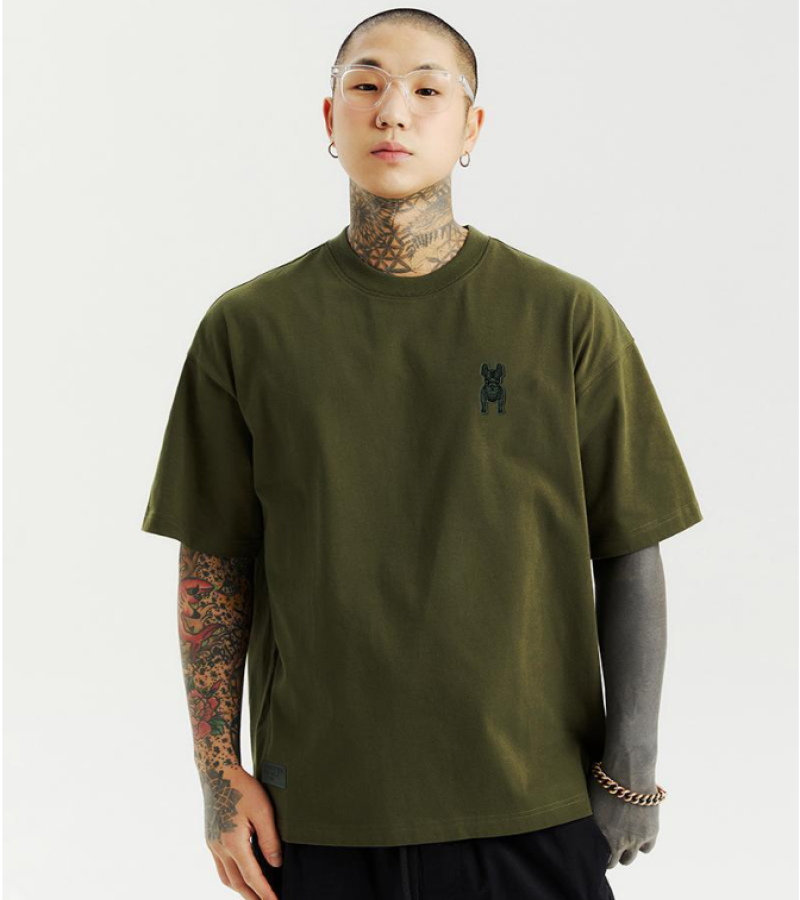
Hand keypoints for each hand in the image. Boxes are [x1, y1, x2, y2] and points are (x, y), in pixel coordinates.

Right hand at [200, 763, 282, 898]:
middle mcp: (219, 848)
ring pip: (226, 877)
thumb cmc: (242, 788)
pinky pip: (220, 867)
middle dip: (252, 896)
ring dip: (240, 889)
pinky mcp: (210, 839)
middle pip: (237, 883)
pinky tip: (241, 874)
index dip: (264, 892)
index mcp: (233, 843)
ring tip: (255, 894)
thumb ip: (269, 839)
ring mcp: (212, 844)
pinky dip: (231, 877)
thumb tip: (276, 863)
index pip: (252, 877)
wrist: (217, 773)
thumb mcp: (263, 811)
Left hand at [588, 777, 660, 868]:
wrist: (629, 774)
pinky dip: (642, 844)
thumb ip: (590, 819)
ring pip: (631, 857)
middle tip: (611, 847)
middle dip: (613, 856)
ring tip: (624, 843)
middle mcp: (619, 841)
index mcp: (602, 835)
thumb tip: (582, 822)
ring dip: (627, 852)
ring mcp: (636, 839)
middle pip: (617, 861)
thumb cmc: (604, 781)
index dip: (600, 856)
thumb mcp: (589, 801)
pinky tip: (638, 836)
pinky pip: (647, 848)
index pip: (601, 858)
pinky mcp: (651, 832)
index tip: (599, 851)